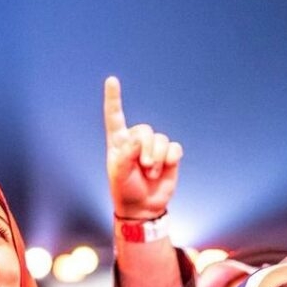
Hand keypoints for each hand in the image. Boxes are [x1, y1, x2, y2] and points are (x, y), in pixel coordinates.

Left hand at [104, 76, 182, 218]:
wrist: (144, 206)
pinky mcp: (169, 155)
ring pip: (160, 140)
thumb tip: (138, 139)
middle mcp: (136, 140)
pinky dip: (171, 158)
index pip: (115, 117)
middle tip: (143, 167)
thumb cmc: (126, 190)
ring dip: (157, 159)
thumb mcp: (119, 174)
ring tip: (151, 173)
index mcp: (119, 142)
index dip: (113, 99)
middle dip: (146, 150)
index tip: (112, 81)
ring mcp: (154, 147)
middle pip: (145, 130)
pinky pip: (174, 147)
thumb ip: (126, 155)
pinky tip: (167, 167)